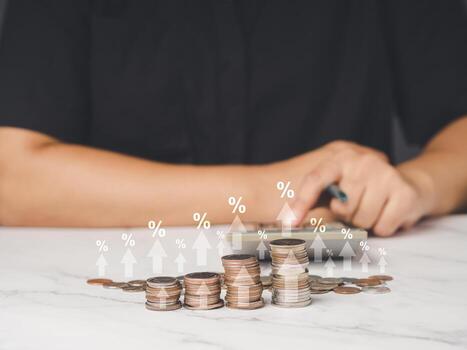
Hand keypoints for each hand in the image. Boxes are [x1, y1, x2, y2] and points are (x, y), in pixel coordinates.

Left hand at [289, 141, 433, 235]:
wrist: (411, 184)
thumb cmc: (366, 189)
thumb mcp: (339, 188)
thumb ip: (317, 202)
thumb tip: (291, 222)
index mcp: (340, 157)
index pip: (316, 180)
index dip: (301, 202)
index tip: (289, 223)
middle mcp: (363, 161)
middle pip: (342, 208)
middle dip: (347, 215)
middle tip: (356, 207)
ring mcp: (386, 174)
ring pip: (362, 220)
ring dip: (365, 222)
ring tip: (373, 209)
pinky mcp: (404, 192)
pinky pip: (383, 227)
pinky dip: (383, 227)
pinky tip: (387, 213)